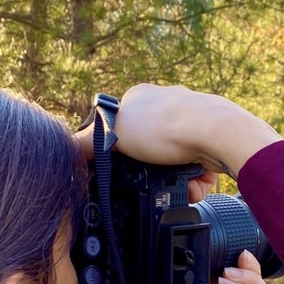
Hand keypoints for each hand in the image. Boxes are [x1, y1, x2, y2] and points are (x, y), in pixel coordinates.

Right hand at [73, 84, 279, 184]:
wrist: (217, 133)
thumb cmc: (166, 127)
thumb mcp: (114, 134)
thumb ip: (87, 142)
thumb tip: (66, 149)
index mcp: (141, 98)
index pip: (122, 128)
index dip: (122, 154)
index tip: (125, 170)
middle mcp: (167, 106)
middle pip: (149, 151)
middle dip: (153, 173)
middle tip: (154, 181)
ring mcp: (191, 123)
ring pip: (174, 164)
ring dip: (175, 181)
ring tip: (179, 185)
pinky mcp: (211, 142)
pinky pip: (197, 170)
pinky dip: (195, 182)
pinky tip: (195, 183)